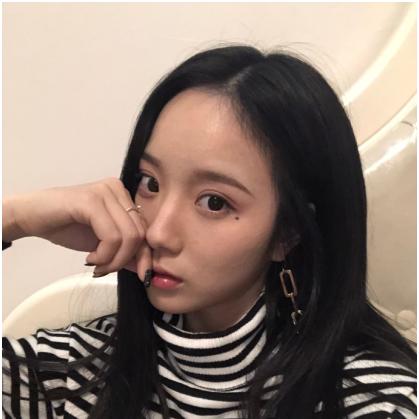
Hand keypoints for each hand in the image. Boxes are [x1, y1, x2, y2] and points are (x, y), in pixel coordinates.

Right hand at [3, 177, 150, 280]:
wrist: (32, 217)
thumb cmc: (67, 227)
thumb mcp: (102, 243)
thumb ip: (124, 251)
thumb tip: (145, 268)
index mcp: (123, 196)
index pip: (145, 229)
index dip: (145, 255)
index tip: (141, 275)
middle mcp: (118, 189)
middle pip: (140, 234)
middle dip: (125, 260)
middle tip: (104, 269)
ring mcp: (105, 192)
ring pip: (128, 236)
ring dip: (113, 260)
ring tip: (96, 264)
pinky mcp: (92, 200)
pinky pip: (112, 236)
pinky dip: (103, 254)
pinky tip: (89, 258)